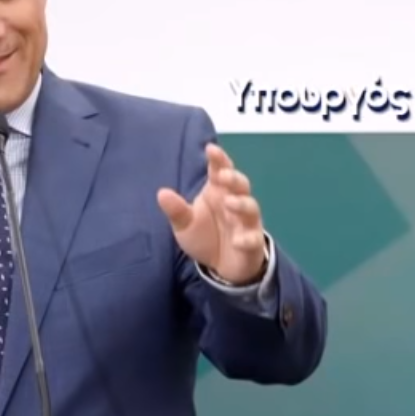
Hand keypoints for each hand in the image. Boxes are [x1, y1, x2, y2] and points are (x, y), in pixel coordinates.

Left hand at [156, 143, 266, 284]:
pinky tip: (238, 241)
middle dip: (233, 177)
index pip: (220, 170)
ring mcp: (246, 222)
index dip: (218, 159)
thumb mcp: (185, 224)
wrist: (221, 266)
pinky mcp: (252, 242)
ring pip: (250, 207)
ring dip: (242, 204)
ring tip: (229, 203)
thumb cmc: (205, 236)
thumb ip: (176, 210)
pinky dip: (247, 238)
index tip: (210, 149)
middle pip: (240, 184)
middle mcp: (235, 202)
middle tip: (222, 175)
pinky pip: (253, 238)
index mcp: (218, 192)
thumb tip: (161, 193)